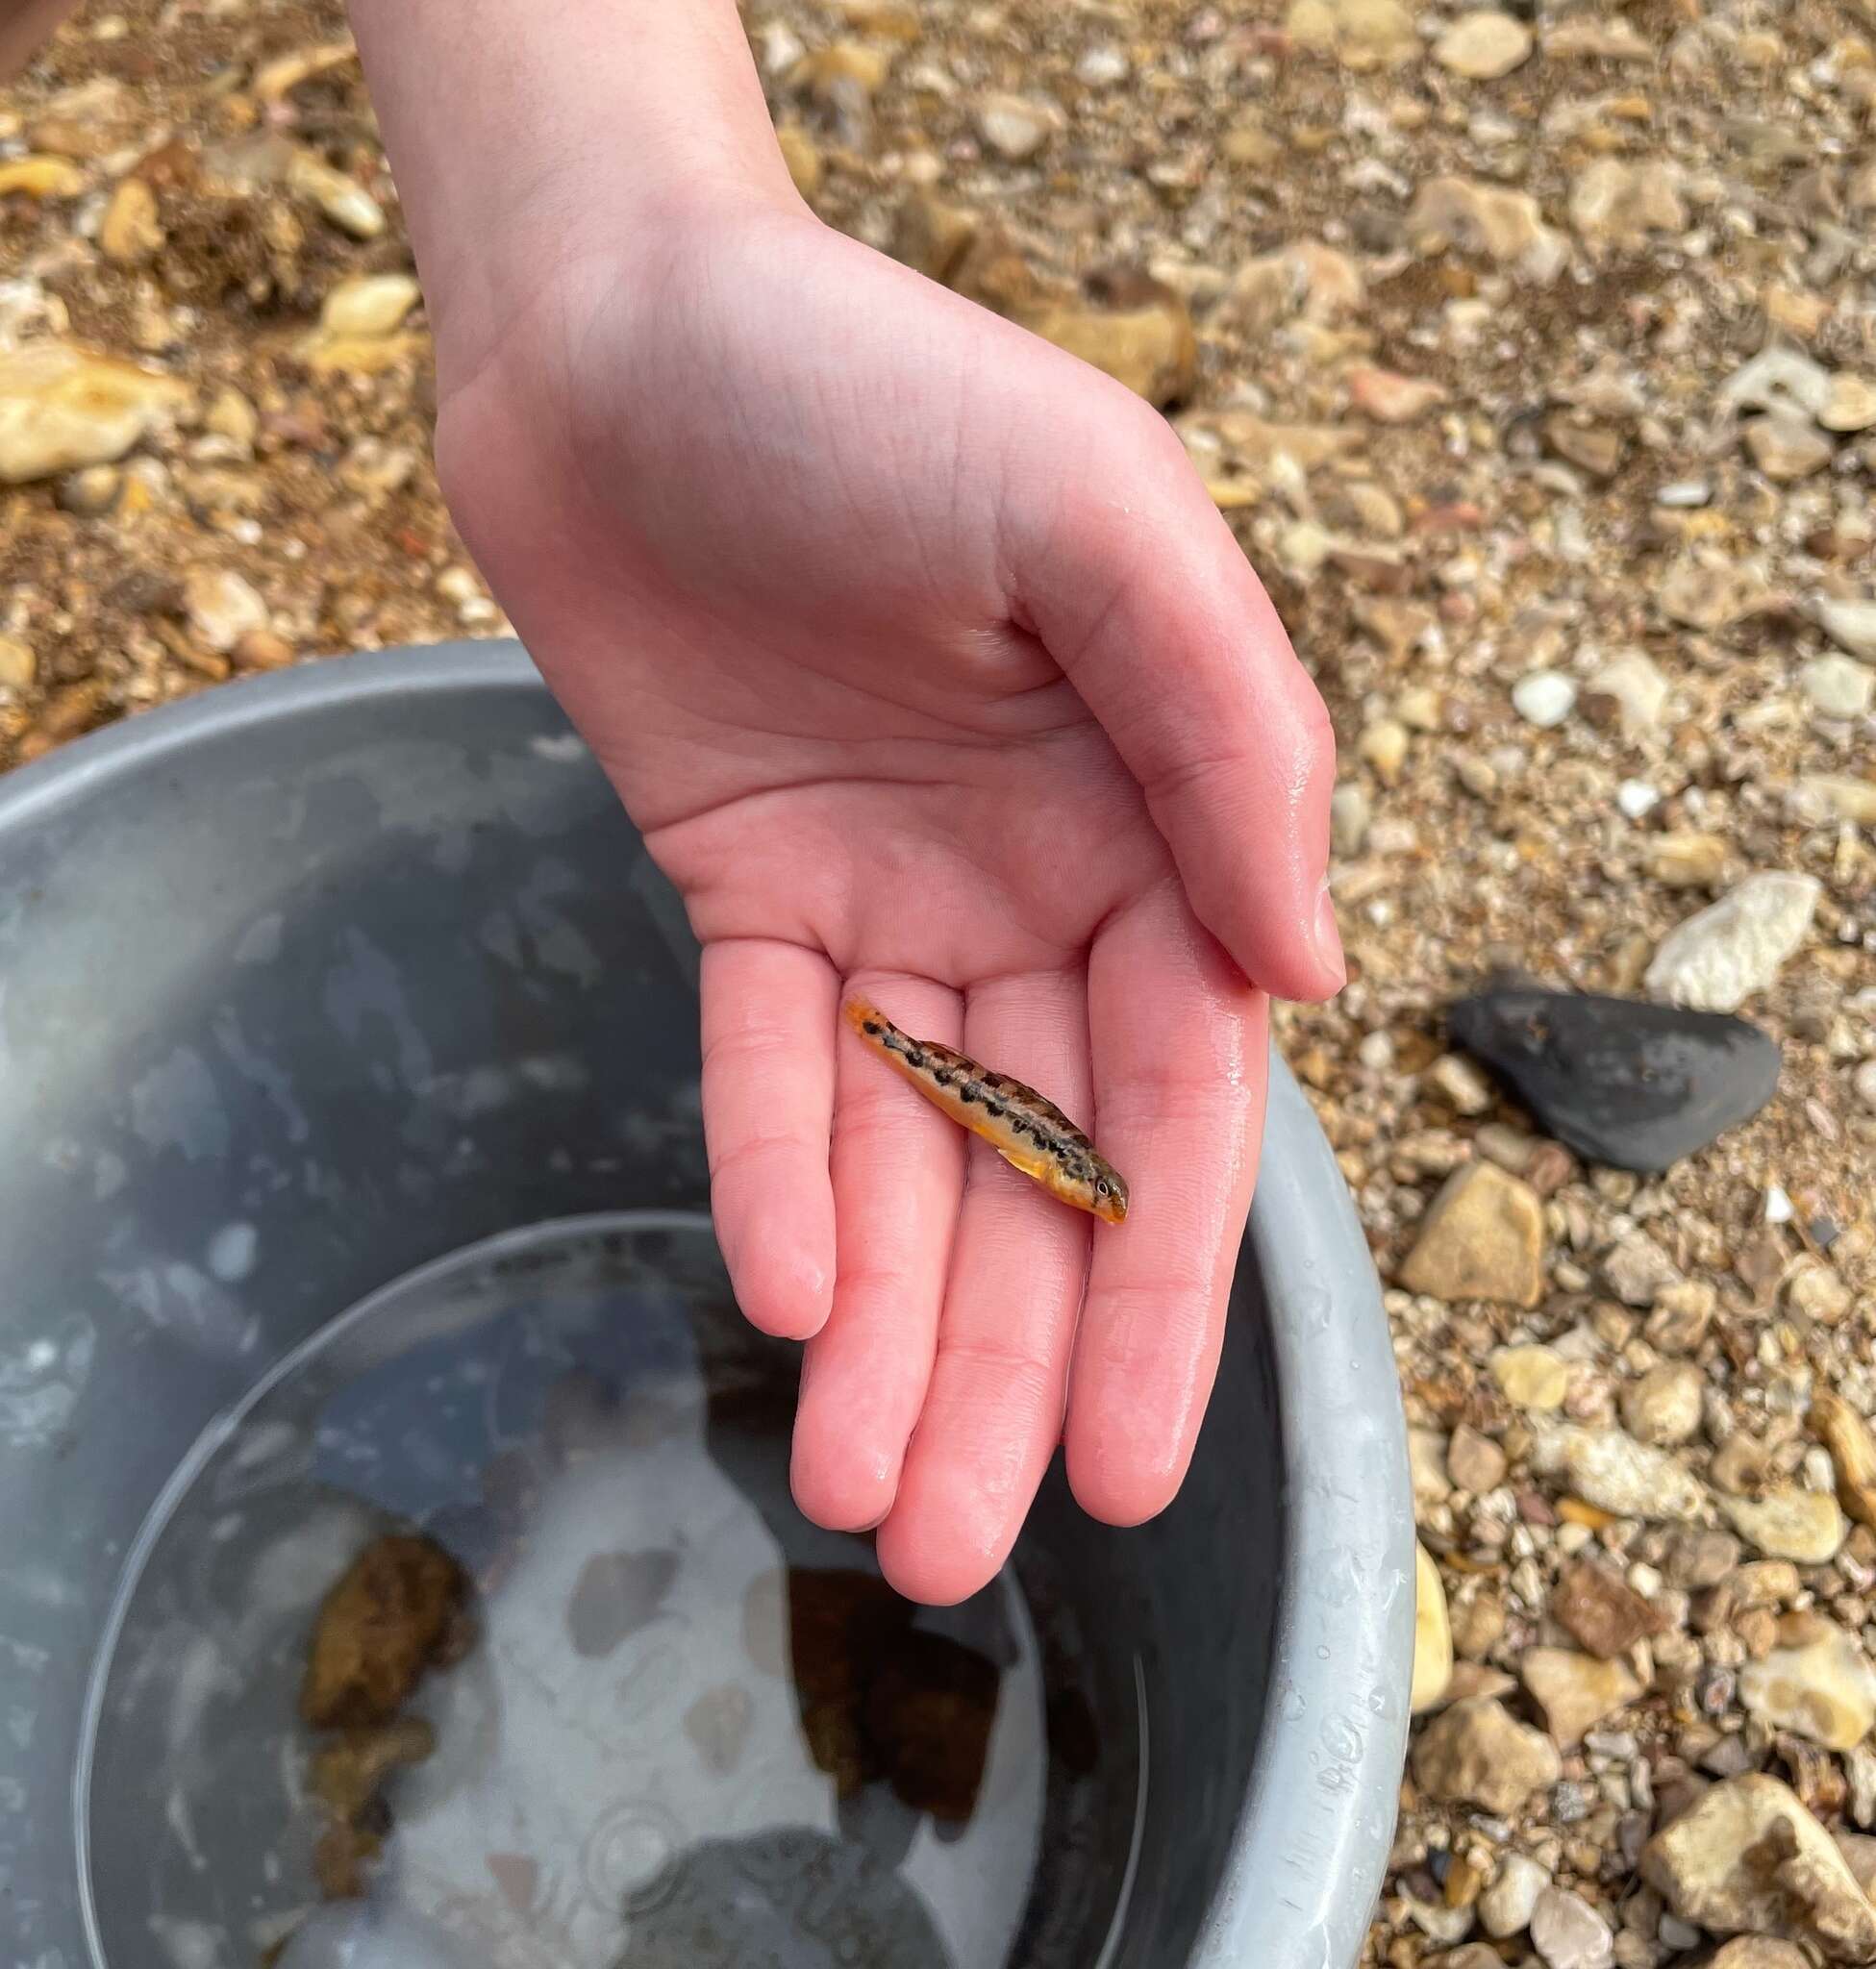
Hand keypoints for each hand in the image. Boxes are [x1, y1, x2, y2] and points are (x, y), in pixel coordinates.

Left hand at [427, 196, 1341, 1603]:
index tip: (1143, 1470)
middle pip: (1034, 1170)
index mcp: (1153, 815)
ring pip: (901, 1153)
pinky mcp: (749, 887)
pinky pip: (766, 1066)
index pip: (1176, 1104)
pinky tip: (785, 1301)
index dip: (1161, 1293)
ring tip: (861, 1501)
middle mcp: (1035, 877)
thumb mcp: (1101, 517)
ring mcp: (890, 895)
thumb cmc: (876, 384)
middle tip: (959, 1550)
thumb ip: (1230, 738)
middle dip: (1007, 1364)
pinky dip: (775, 1174)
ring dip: (887, 1326)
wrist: (621, 330)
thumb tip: (1307, 970)